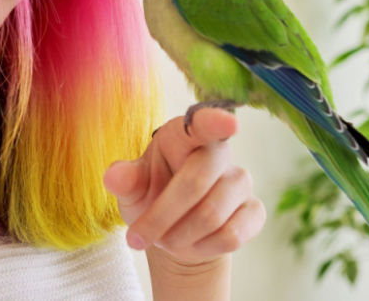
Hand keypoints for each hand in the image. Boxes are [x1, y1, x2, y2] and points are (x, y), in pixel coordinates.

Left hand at [102, 108, 265, 267]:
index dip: (215, 121)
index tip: (229, 122)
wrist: (176, 234)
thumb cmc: (152, 198)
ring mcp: (240, 181)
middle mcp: (218, 153)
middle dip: (161, 217)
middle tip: (137, 238)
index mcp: (184, 136)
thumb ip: (125, 180)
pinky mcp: (254, 210)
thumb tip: (114, 177)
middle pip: (197, 182)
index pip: (201, 123)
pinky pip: (232, 235)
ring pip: (212, 215)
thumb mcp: (132, 189)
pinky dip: (204, 248)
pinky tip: (193, 244)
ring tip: (165, 239)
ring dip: (179, 236)